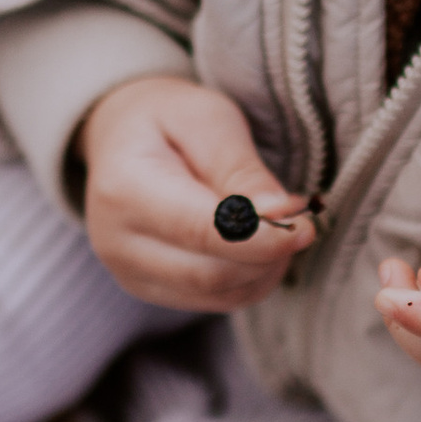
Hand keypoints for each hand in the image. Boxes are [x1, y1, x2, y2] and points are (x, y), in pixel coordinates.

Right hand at [79, 75, 315, 309]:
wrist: (121, 137)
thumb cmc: (168, 120)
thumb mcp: (208, 120)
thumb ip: (241, 168)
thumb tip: (280, 213)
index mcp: (124, 188)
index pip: (200, 231)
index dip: (259, 238)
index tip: (304, 226)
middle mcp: (116, 242)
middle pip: (210, 275)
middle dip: (269, 254)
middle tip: (302, 220)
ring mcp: (129, 273)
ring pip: (218, 295)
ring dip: (265, 269)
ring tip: (281, 225)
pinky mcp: (149, 289)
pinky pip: (216, 301)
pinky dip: (251, 279)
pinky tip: (261, 245)